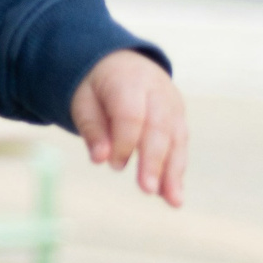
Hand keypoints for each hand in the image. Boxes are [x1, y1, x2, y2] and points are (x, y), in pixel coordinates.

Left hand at [70, 50, 187, 205]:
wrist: (121, 61)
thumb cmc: (96, 85)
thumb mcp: (82, 99)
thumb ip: (92, 128)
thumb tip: (101, 160)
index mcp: (129, 80)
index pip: (131, 114)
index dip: (124, 142)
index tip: (113, 165)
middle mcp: (157, 91)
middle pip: (159, 128)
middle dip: (154, 160)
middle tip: (148, 189)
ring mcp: (173, 103)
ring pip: (176, 139)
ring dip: (174, 171)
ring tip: (172, 201)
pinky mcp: (180, 117)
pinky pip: (180, 145)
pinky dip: (177, 170)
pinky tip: (173, 195)